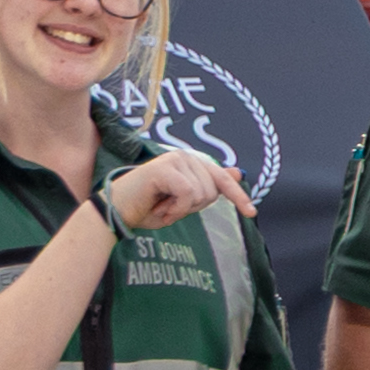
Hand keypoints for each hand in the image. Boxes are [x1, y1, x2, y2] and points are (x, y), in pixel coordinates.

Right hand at [107, 150, 236, 229]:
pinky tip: (160, 207)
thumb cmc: (148, 208)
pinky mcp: (165, 168)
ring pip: (201, 194)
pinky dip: (176, 209)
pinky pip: (187, 194)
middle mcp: (185, 157)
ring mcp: (175, 159)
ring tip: (162, 205)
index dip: (238, 196)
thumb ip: (208, 188)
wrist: (117, 212)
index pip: (222, 179)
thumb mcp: (184, 203)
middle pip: (212, 192)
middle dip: (193, 208)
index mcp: (191, 164)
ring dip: (181, 210)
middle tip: (168, 207)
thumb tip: (238, 172)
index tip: (251, 213)